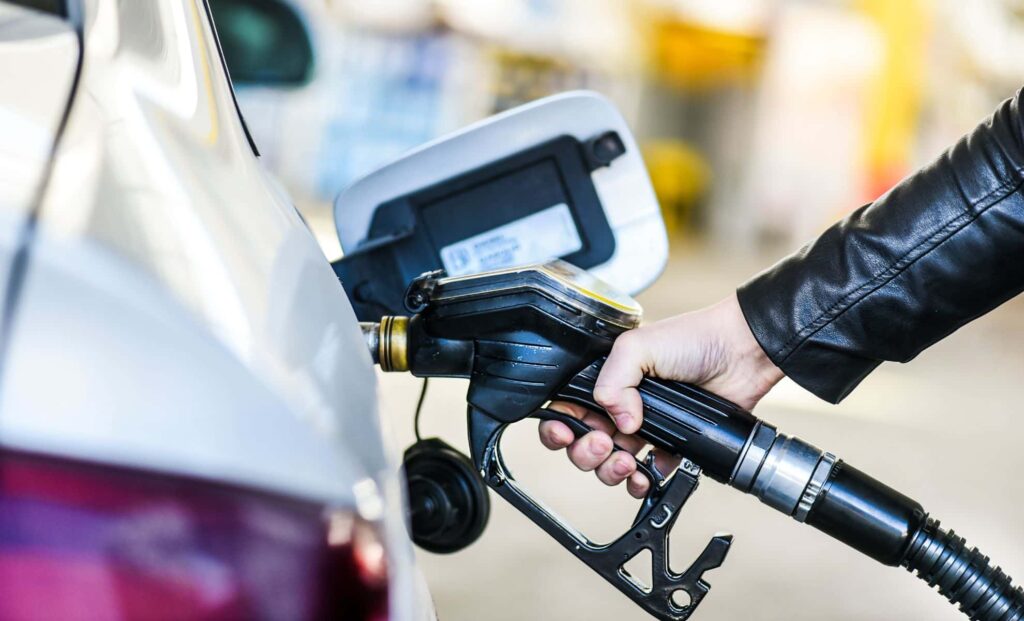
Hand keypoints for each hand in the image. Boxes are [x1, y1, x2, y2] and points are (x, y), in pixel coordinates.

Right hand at [538, 293, 783, 497]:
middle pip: (583, 443)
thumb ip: (612, 380)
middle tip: (603, 444)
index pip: (567, 409)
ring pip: (609, 464)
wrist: (740, 352)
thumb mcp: (637, 346)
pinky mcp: (671, 445)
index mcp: (605, 379)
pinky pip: (646, 474)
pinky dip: (640, 482)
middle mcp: (620, 405)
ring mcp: (644, 427)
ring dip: (610, 471)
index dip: (559, 427)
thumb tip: (618, 422)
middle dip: (585, 452)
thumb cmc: (692, 338)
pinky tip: (643, 475)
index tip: (565, 434)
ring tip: (626, 461)